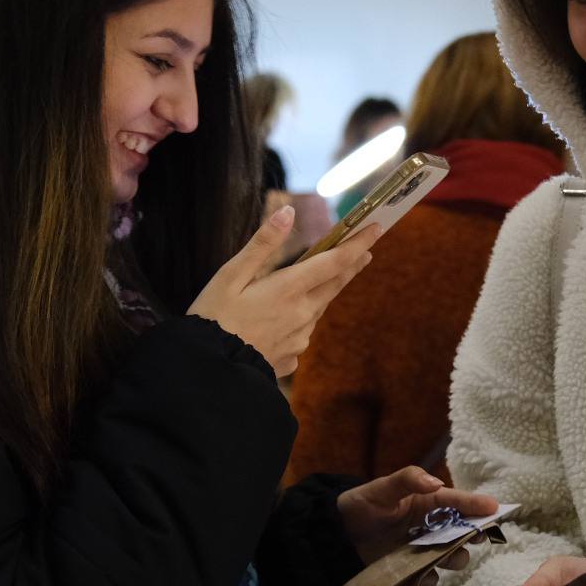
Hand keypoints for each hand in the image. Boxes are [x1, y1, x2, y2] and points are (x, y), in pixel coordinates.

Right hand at [189, 206, 376, 376]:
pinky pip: (301, 333)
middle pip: (335, 284)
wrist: (208, 372)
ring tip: (322, 281)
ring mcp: (299, 338)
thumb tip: (288, 212)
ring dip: (323, 293)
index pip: (335, 261)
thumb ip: (262, 244)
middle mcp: (302, 314)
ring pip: (318, 309)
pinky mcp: (291, 358)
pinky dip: (297, 322)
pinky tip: (279, 323)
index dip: (358, 243)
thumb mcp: (230, 274)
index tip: (376, 228)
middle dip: (352, 264)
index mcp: (288, 289)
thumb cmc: (213, 318)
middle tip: (366, 250)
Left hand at [337, 467, 498, 585]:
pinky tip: (422, 576)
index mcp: (427, 501)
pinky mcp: (411, 567)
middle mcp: (431, 524)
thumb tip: (436, 482)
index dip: (477, 505)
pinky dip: (429, 577)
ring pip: (451, 555)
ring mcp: (422, 547)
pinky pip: (429, 575)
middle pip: (462, 531)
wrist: (337, 536)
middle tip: (477, 538)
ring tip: (446, 558)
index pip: (457, 501)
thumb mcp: (381, 488)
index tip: (496, 508)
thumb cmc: (361, 505)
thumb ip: (408, 480)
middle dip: (473, 534)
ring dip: (453, 558)